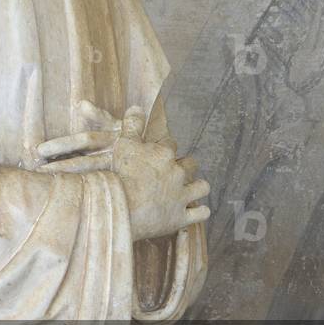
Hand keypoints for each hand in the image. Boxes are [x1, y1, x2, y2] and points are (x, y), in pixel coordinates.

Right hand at [109, 105, 209, 240]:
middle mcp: (177, 173)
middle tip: (174, 170)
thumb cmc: (121, 174)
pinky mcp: (181, 217)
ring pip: (201, 187)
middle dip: (186, 165)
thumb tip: (138, 107)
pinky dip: (199, 211)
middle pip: (191, 164)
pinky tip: (195, 210)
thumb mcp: (123, 144)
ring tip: (190, 188)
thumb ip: (132, 124)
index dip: (163, 147)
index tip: (157, 152)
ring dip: (198, 186)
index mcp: (164, 154)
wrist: (123, 207)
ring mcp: (181, 196)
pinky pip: (201, 213)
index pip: (170, 144)